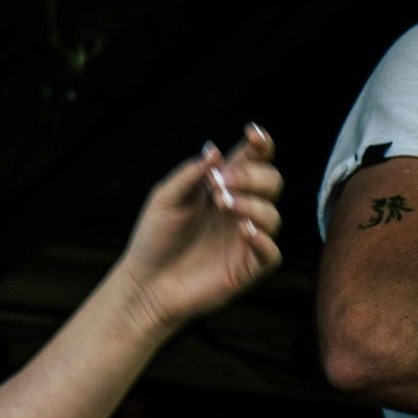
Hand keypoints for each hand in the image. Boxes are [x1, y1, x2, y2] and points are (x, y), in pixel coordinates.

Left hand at [113, 124, 283, 341]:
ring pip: (272, 214)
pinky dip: (262, 238)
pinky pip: (271, 252)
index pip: (252, 160)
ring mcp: (245, 239)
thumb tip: (214, 151)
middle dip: (252, 176)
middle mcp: (238, 210)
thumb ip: (190, 174)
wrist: (144, 283)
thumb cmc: (154, 239)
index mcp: (221, 188)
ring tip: (224, 204)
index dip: (260, 144)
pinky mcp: (247, 268)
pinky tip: (244, 229)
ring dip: (252, 203)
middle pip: (272, 181)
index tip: (253, 133)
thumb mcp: (165, 199)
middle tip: (221, 183)